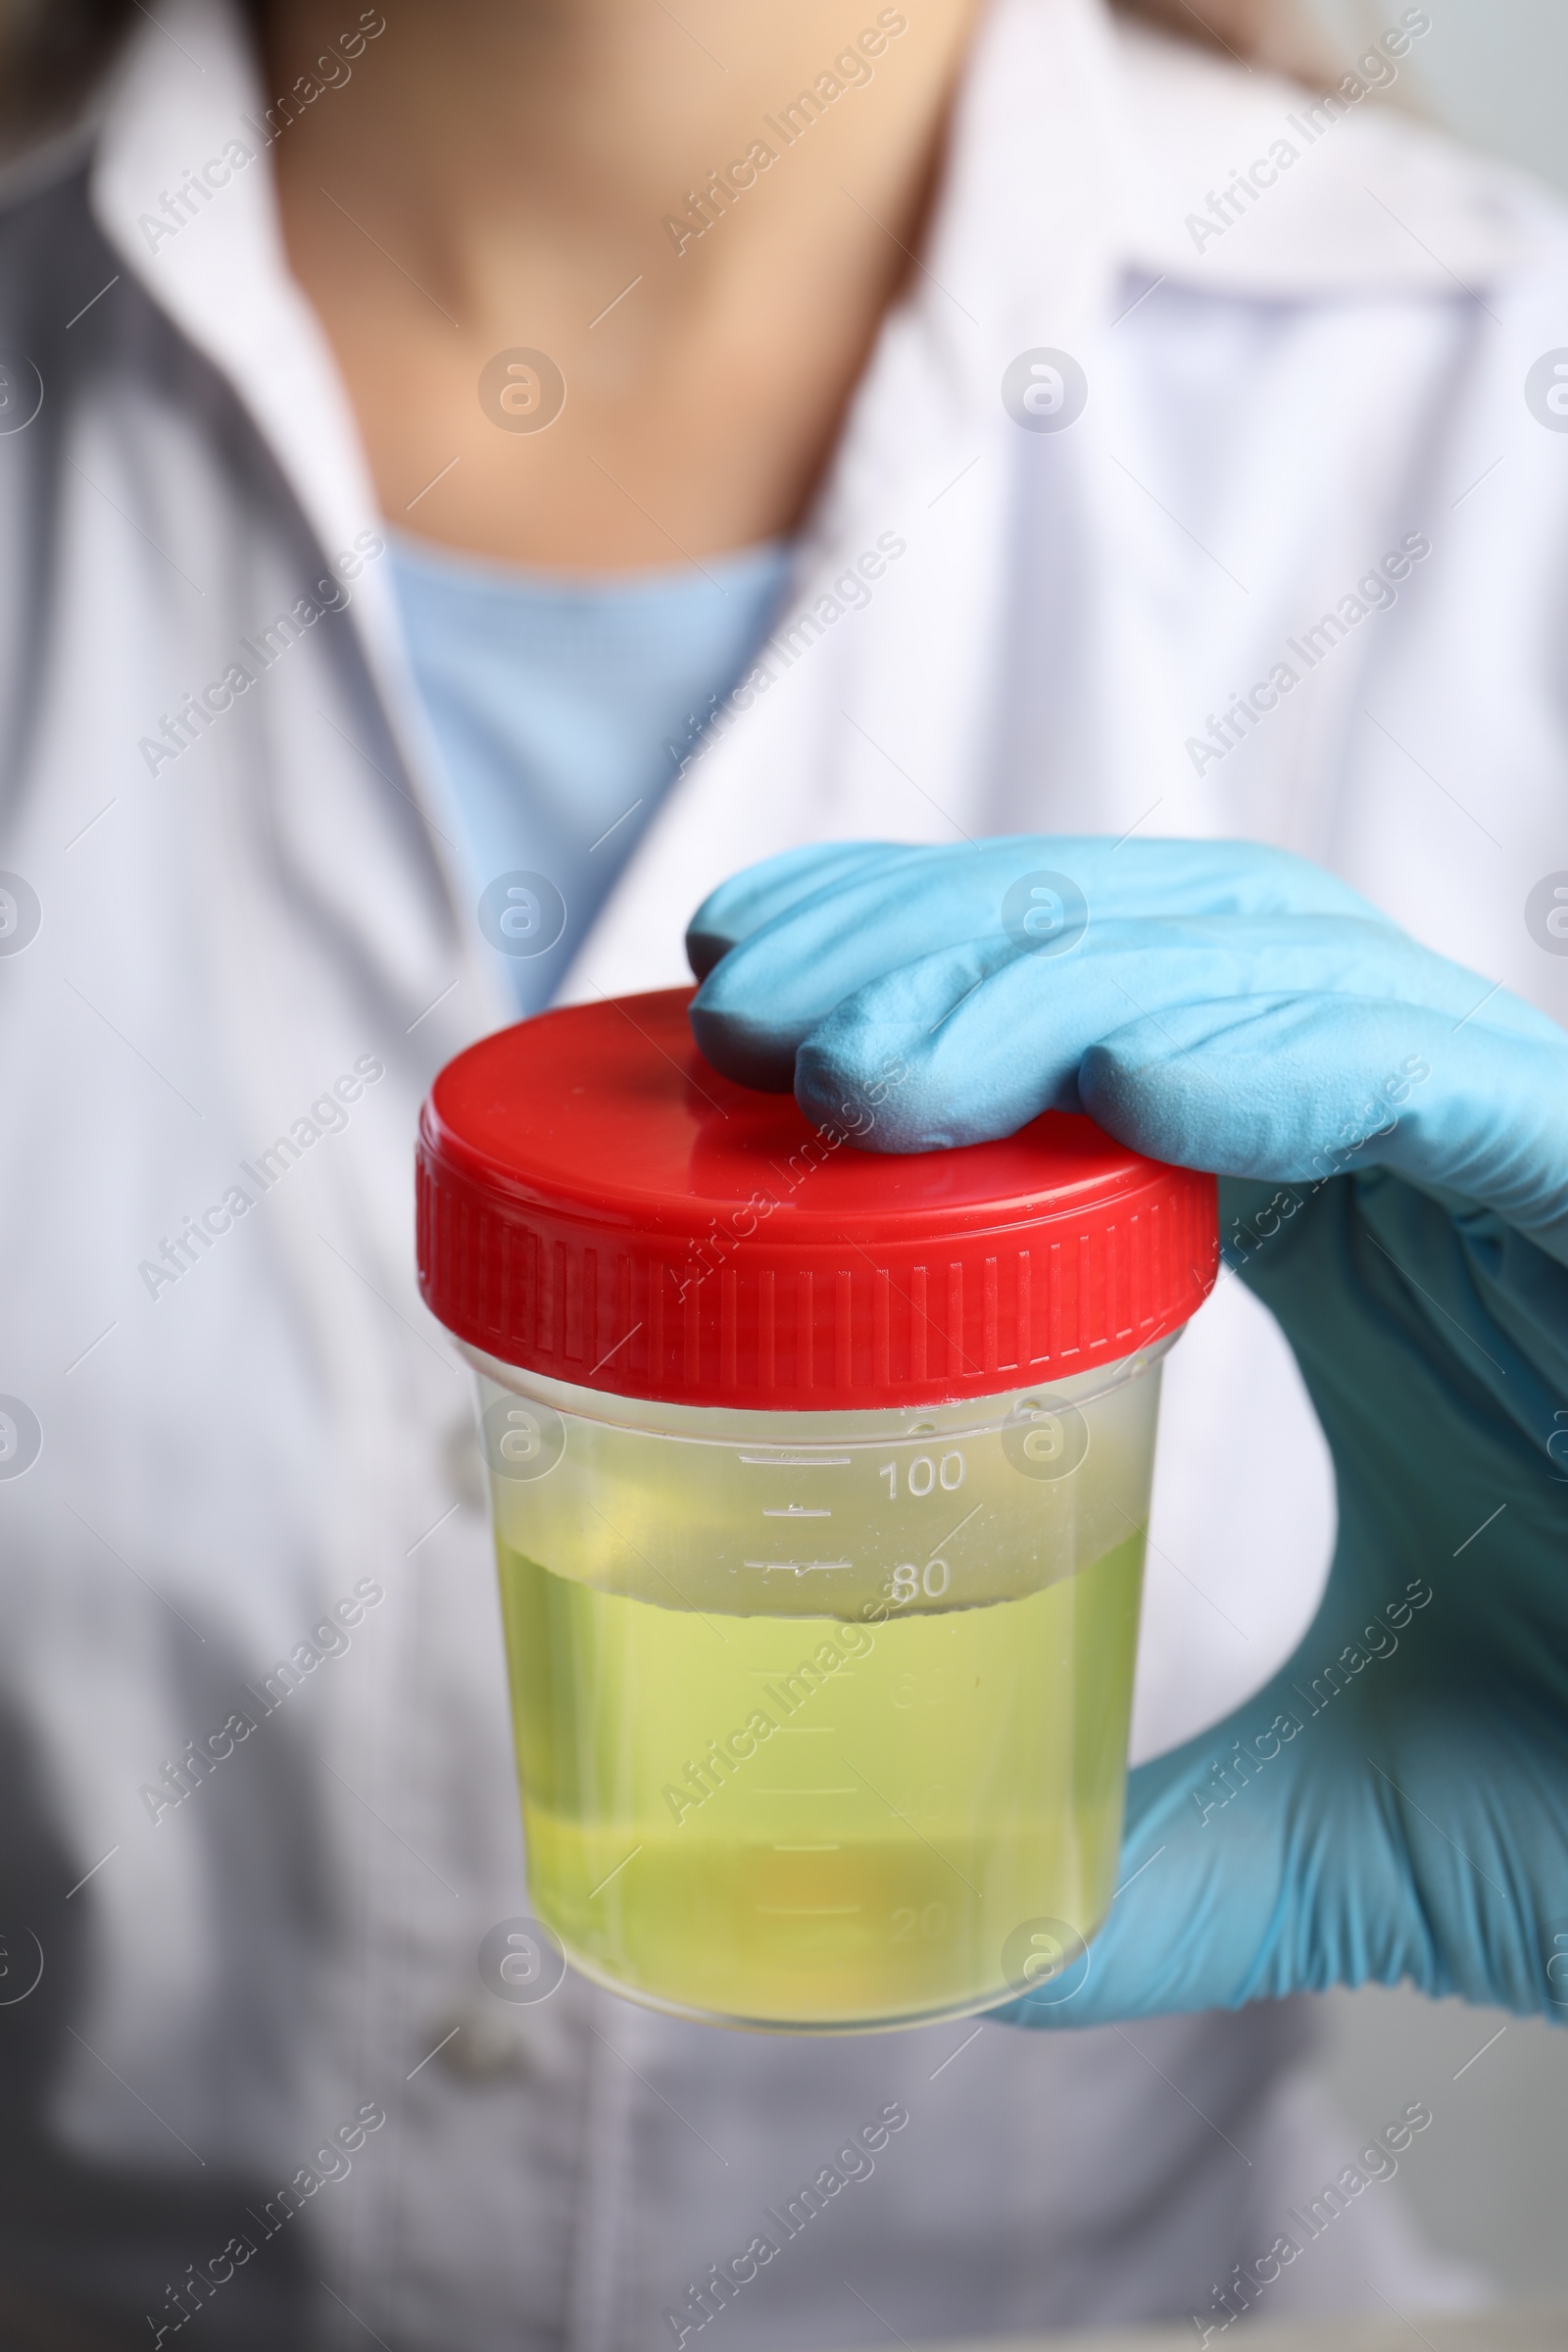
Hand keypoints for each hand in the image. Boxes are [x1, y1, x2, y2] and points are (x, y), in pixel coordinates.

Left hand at [687, 837, 1567, 2022]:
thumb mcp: (1356, 1828)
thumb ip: (1166, 1858)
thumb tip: (976, 1946)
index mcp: (1353, 1236)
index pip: (1112, 1025)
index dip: (930, 979)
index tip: (743, 1000)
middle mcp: (1431, 1165)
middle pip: (1156, 946)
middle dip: (940, 935)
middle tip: (746, 988)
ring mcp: (1527, 1165)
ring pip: (1270, 964)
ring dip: (1040, 974)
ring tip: (845, 1054)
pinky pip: (1432, 1079)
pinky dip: (1264, 1050)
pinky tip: (1108, 1070)